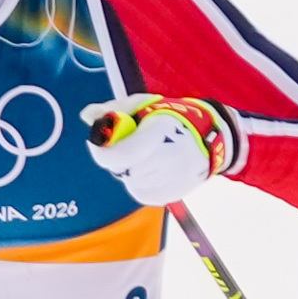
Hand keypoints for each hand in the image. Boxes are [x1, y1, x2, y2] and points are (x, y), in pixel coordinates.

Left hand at [94, 94, 240, 207]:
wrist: (211, 137)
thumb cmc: (170, 116)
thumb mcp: (143, 104)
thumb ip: (113, 109)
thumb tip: (86, 116)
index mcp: (162, 131)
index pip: (123, 155)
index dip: (102, 152)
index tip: (96, 142)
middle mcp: (171, 158)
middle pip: (123, 169)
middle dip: (117, 158)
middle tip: (126, 145)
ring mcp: (175, 179)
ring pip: (131, 182)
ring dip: (128, 169)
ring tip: (143, 154)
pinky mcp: (174, 194)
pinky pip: (141, 192)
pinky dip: (138, 181)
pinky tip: (150, 167)